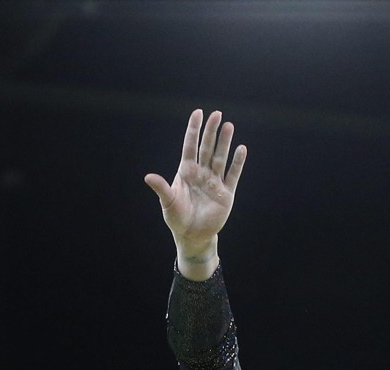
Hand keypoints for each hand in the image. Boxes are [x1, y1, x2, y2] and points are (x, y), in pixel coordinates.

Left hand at [144, 109, 245, 260]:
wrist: (192, 235)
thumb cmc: (177, 218)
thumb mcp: (168, 202)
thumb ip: (161, 188)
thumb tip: (148, 177)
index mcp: (186, 171)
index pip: (190, 145)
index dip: (194, 129)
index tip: (198, 113)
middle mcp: (201, 173)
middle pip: (207, 147)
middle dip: (211, 131)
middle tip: (217, 114)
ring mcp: (214, 182)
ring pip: (220, 158)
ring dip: (225, 142)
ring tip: (229, 126)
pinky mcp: (226, 194)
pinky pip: (233, 175)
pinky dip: (237, 163)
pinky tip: (241, 149)